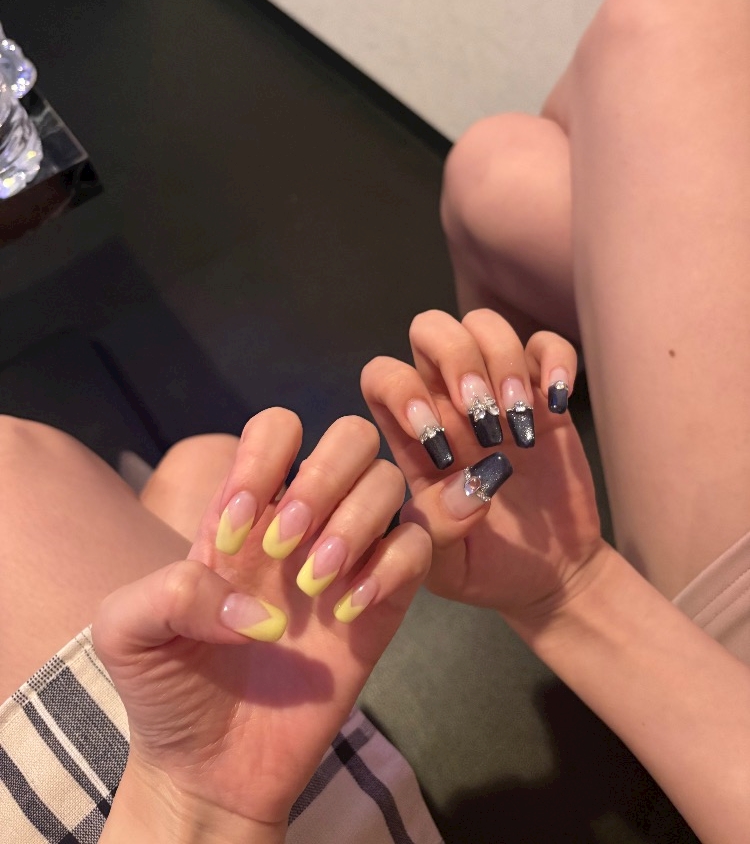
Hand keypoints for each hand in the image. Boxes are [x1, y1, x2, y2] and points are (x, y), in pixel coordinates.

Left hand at [92, 409, 430, 829]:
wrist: (210, 768)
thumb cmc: (168, 688)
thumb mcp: (127, 632)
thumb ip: (167, 592)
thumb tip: (253, 603)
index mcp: (244, 508)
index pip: (277, 429)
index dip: (263, 459)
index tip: (232, 535)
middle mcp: (303, 520)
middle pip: (351, 436)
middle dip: (322, 479)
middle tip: (281, 549)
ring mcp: (348, 557)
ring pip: (388, 482)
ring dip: (354, 523)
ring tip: (312, 587)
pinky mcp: (384, 603)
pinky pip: (418, 545)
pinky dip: (393, 566)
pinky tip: (348, 611)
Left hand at [361, 309, 603, 623]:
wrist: (550, 574)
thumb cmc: (484, 567)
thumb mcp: (445, 566)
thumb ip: (437, 528)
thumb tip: (467, 484)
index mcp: (410, 435)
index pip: (382, 375)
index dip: (401, 390)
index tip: (436, 438)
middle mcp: (447, 401)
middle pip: (429, 328)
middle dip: (455, 356)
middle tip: (480, 413)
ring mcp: (497, 392)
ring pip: (483, 324)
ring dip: (502, 360)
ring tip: (518, 419)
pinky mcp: (545, 395)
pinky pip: (545, 344)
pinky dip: (555, 358)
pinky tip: (558, 402)